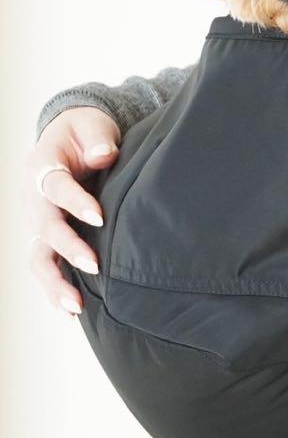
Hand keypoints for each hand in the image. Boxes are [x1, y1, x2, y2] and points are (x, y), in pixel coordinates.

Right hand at [25, 107, 119, 314]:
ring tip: (75, 306)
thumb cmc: (85, 132)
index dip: (75, 202)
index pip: (56, 187)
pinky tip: (71, 311)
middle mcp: (34, 197)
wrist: (72, 137)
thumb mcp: (92, 126)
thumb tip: (104, 155)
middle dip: (68, 248)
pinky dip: (56, 287)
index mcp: (43, 166)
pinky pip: (47, 264)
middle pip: (45, 228)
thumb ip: (98, 140)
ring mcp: (38, 219)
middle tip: (94, 265)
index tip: (99, 217)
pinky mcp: (47, 235)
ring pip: (38, 256)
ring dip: (55, 281)